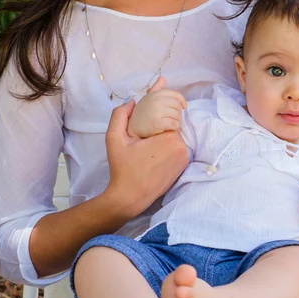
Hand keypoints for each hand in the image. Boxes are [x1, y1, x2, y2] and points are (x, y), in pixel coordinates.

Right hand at [103, 96, 188, 217]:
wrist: (130, 197)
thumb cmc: (122, 168)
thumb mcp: (114, 139)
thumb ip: (120, 115)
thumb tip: (133, 100)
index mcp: (168, 137)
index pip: (168, 112)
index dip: (158, 109)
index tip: (149, 109)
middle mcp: (181, 146)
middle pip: (171, 123)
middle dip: (160, 122)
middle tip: (143, 132)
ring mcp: (184, 157)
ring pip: (175, 135)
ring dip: (164, 134)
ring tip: (147, 142)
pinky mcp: (183, 167)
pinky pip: (177, 148)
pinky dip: (168, 146)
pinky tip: (154, 152)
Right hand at [127, 76, 186, 138]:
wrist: (132, 128)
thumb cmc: (142, 112)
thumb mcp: (148, 98)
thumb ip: (157, 88)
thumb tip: (162, 78)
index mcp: (156, 94)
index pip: (175, 94)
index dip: (182, 100)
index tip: (184, 107)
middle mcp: (157, 100)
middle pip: (177, 106)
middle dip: (179, 112)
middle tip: (175, 117)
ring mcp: (157, 111)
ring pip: (177, 115)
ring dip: (177, 121)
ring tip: (172, 123)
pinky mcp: (157, 122)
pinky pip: (174, 124)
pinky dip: (175, 127)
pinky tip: (171, 128)